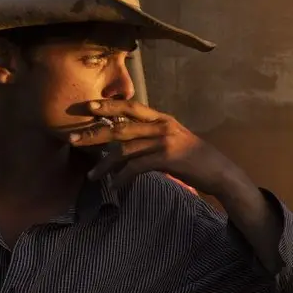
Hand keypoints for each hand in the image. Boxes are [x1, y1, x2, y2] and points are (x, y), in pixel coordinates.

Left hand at [68, 99, 242, 194]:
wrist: (220, 172)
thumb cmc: (194, 159)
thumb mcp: (174, 140)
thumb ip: (152, 137)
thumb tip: (125, 145)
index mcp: (162, 118)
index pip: (130, 107)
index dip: (107, 106)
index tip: (86, 107)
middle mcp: (162, 125)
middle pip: (121, 126)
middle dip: (95, 132)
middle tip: (72, 138)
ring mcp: (164, 140)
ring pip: (125, 148)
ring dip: (105, 164)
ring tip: (92, 176)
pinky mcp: (167, 157)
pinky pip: (136, 167)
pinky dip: (122, 177)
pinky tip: (115, 186)